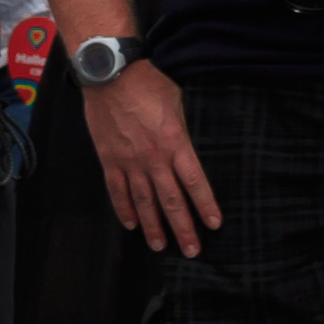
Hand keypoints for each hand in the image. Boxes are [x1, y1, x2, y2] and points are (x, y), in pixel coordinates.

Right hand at [80, 59, 219, 255]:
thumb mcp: (177, 102)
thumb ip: (181, 130)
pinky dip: (124, 209)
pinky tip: (131, 224)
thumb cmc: (147, 82)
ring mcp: (129, 161)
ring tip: (159, 246)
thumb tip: (184, 145)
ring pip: (144, 201)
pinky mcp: (109, 159)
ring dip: (153, 226)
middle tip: (191, 250)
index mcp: (176, 143)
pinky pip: (117, 190)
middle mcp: (154, 158)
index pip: (195, 182)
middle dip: (183, 228)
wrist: (110, 74)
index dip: (205, 205)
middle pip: (171, 200)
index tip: (213, 224)